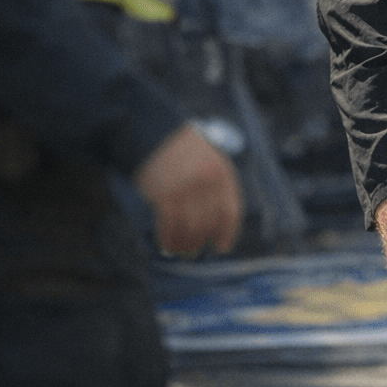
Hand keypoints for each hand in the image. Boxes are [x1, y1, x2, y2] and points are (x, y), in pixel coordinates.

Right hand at [133, 123, 243, 257]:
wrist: (155, 134)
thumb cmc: (185, 151)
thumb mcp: (212, 161)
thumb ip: (218, 188)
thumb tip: (219, 224)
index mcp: (223, 174)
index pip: (230, 212)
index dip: (227, 233)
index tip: (221, 247)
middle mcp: (207, 183)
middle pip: (208, 224)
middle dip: (201, 242)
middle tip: (194, 252)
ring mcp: (185, 189)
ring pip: (189, 229)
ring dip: (184, 245)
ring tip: (180, 251)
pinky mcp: (163, 195)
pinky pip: (169, 226)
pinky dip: (168, 239)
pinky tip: (166, 245)